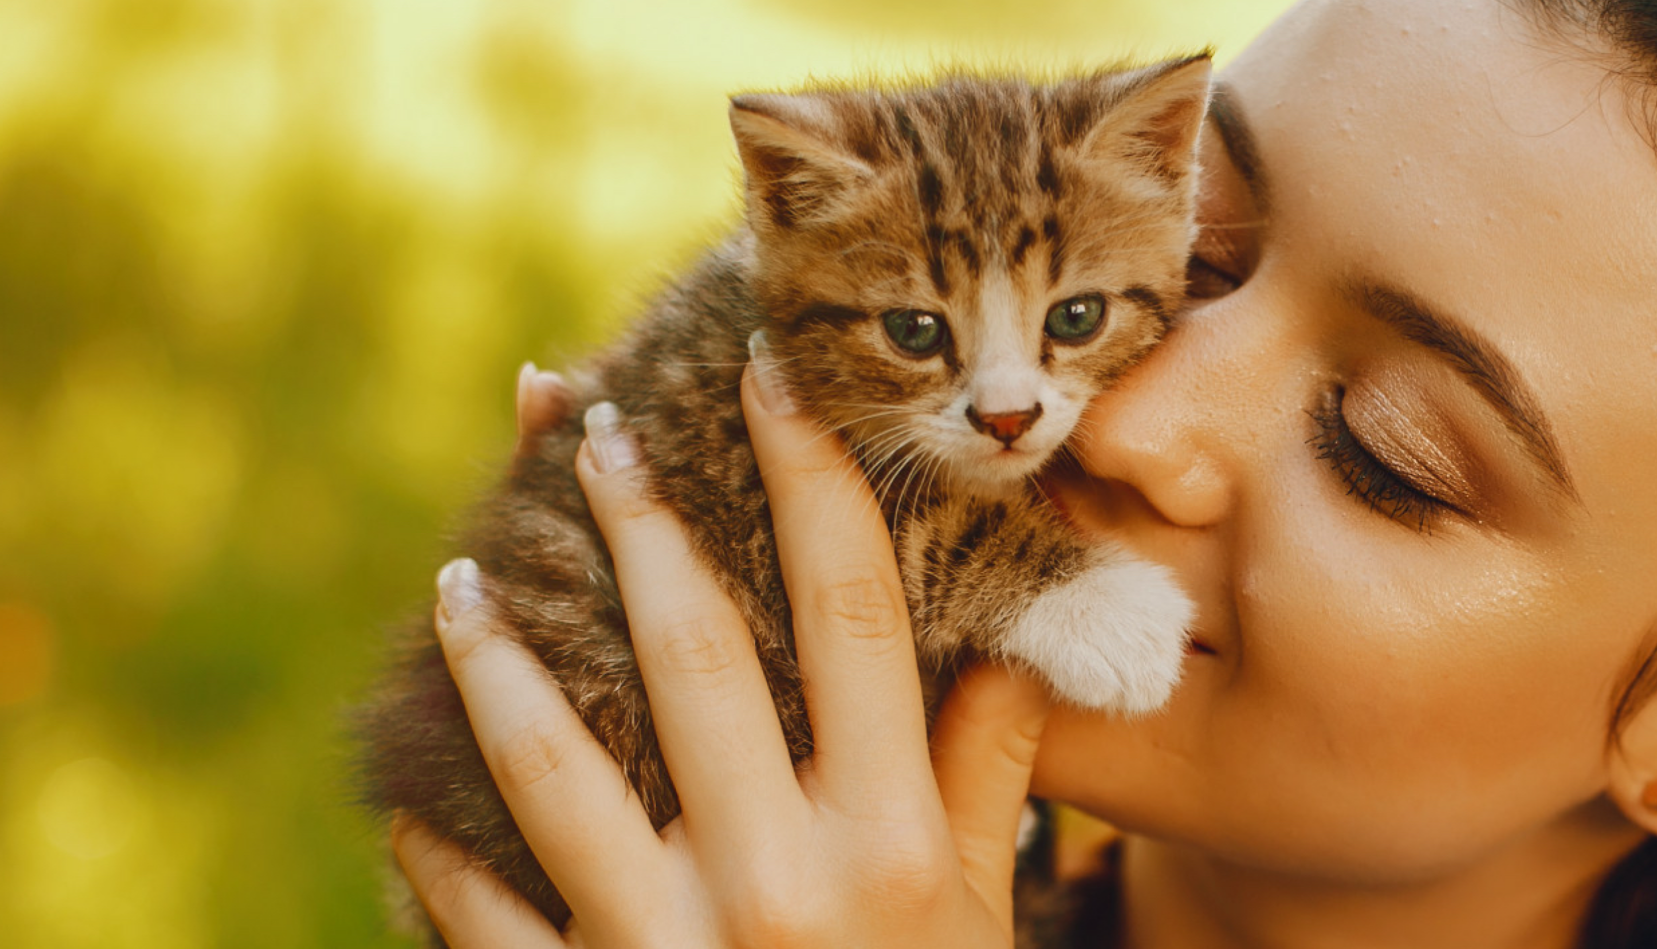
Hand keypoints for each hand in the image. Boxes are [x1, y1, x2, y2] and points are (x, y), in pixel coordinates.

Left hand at [393, 349, 1052, 946]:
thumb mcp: (978, 919)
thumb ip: (991, 775)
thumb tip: (1015, 637)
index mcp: (895, 838)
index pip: (856, 614)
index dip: (812, 477)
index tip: (770, 371)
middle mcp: (786, 877)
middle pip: (699, 653)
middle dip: (639, 522)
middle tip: (586, 422)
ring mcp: (674, 946)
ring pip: (558, 766)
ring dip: (498, 659)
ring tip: (461, 579)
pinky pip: (485, 917)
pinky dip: (438, 850)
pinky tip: (404, 793)